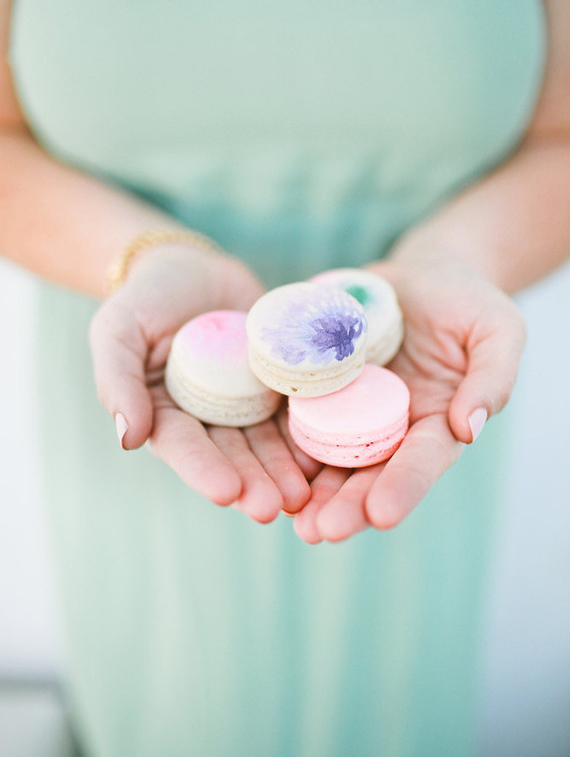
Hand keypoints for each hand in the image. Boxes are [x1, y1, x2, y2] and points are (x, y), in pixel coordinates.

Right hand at [89, 244, 311, 521]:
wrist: (194, 268)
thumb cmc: (147, 298)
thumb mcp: (118, 330)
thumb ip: (118, 381)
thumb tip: (128, 438)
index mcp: (165, 413)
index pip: (183, 446)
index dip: (204, 470)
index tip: (226, 493)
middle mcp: (208, 417)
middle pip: (231, 454)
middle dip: (252, 482)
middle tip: (272, 507)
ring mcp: (246, 403)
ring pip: (266, 443)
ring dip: (282, 471)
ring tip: (301, 496)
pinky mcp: (277, 384)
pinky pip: (293, 412)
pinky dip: (307, 435)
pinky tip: (323, 456)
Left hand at [293, 256, 525, 542]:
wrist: (420, 274)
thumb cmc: (467, 302)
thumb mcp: (498, 329)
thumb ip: (492, 377)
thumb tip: (469, 428)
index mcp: (435, 420)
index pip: (422, 460)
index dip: (403, 487)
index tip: (380, 515)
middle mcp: (390, 424)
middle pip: (369, 470)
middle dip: (346, 503)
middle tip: (320, 532)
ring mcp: (352, 407)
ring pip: (329, 454)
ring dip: (310, 488)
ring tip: (290, 517)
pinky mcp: (320, 384)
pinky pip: (300, 413)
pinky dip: (284, 441)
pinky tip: (264, 465)